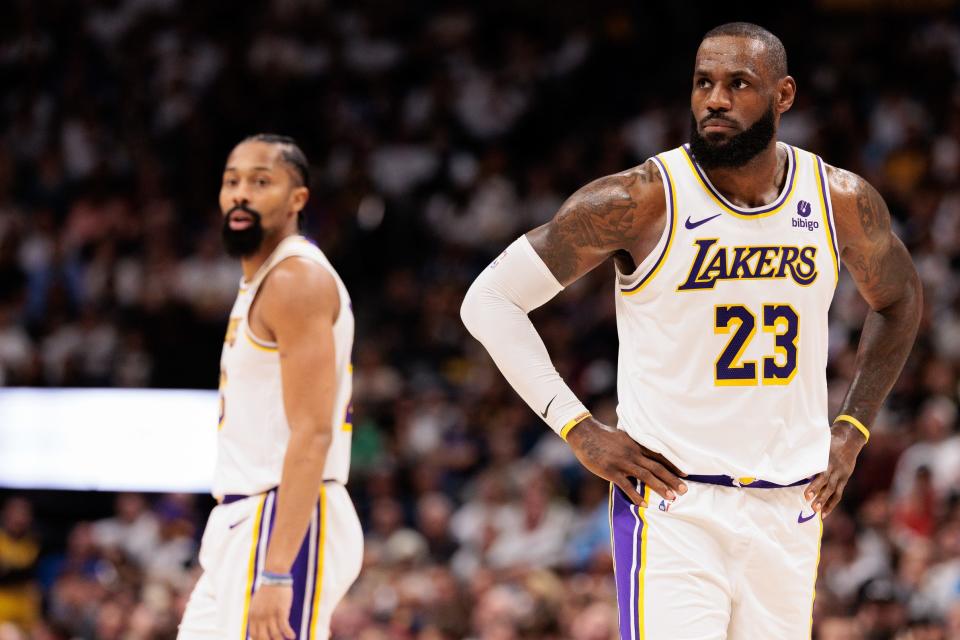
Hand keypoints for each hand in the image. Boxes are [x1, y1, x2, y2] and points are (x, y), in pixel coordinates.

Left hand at [247, 584, 294, 639]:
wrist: (275, 577)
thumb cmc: (267, 591)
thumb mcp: (256, 605)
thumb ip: (256, 616)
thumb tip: (259, 629)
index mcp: (252, 616)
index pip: (254, 635)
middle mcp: (260, 617)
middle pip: (263, 638)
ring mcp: (270, 614)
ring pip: (275, 635)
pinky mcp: (281, 611)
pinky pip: (284, 627)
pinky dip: (289, 633)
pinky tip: (293, 636)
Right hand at [566, 418, 686, 505]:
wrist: (584, 434)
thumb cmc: (602, 436)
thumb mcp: (622, 437)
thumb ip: (633, 446)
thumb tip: (641, 453)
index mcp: (636, 445)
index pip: (659, 456)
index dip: (673, 465)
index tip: (685, 474)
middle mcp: (633, 454)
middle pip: (657, 467)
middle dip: (672, 479)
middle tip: (684, 490)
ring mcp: (622, 462)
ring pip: (646, 476)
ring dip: (660, 487)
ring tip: (671, 497)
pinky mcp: (611, 471)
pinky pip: (626, 485)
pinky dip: (636, 495)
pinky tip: (644, 504)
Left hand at [805, 421, 866, 517]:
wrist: (850, 439)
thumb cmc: (830, 440)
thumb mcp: (820, 443)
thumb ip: (810, 453)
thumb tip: (790, 457)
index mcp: (828, 459)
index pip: (821, 473)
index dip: (814, 483)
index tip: (806, 492)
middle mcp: (835, 468)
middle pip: (827, 483)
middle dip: (818, 493)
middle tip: (807, 501)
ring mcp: (841, 474)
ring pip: (833, 490)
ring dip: (825, 501)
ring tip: (816, 511)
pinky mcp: (844, 479)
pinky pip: (838, 493)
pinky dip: (832, 504)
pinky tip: (824, 513)